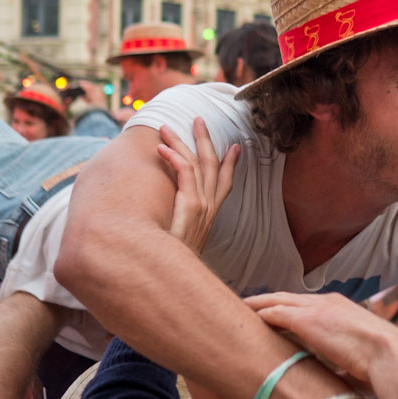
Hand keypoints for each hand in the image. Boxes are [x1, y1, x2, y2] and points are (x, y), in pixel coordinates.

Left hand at [158, 118, 240, 251]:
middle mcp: (209, 207)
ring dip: (182, 142)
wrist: (175, 278)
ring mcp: (202, 206)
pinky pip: (185, 173)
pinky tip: (162, 149)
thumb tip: (170, 220)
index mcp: (210, 214)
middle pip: (212, 165)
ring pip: (196, 163)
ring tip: (166, 128)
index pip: (225, 183)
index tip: (235, 147)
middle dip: (206, 140)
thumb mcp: (184, 241)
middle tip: (199, 120)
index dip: (231, 164)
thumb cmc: (175, 259)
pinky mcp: (190, 207)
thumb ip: (182, 225)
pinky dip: (174, 158)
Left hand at [247, 292, 397, 388]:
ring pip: (277, 301)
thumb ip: (345, 363)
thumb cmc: (383, 367)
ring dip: (258, 304)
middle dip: (268, 300)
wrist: (392, 358)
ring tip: (239, 307)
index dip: (290, 309)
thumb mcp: (361, 360)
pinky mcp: (307, 320)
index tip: (276, 314)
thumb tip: (340, 379)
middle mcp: (328, 303)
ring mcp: (317, 309)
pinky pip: (275, 312)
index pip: (308, 306)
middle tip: (247, 304)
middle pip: (288, 298)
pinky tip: (244, 316)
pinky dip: (259, 312)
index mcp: (342, 310)